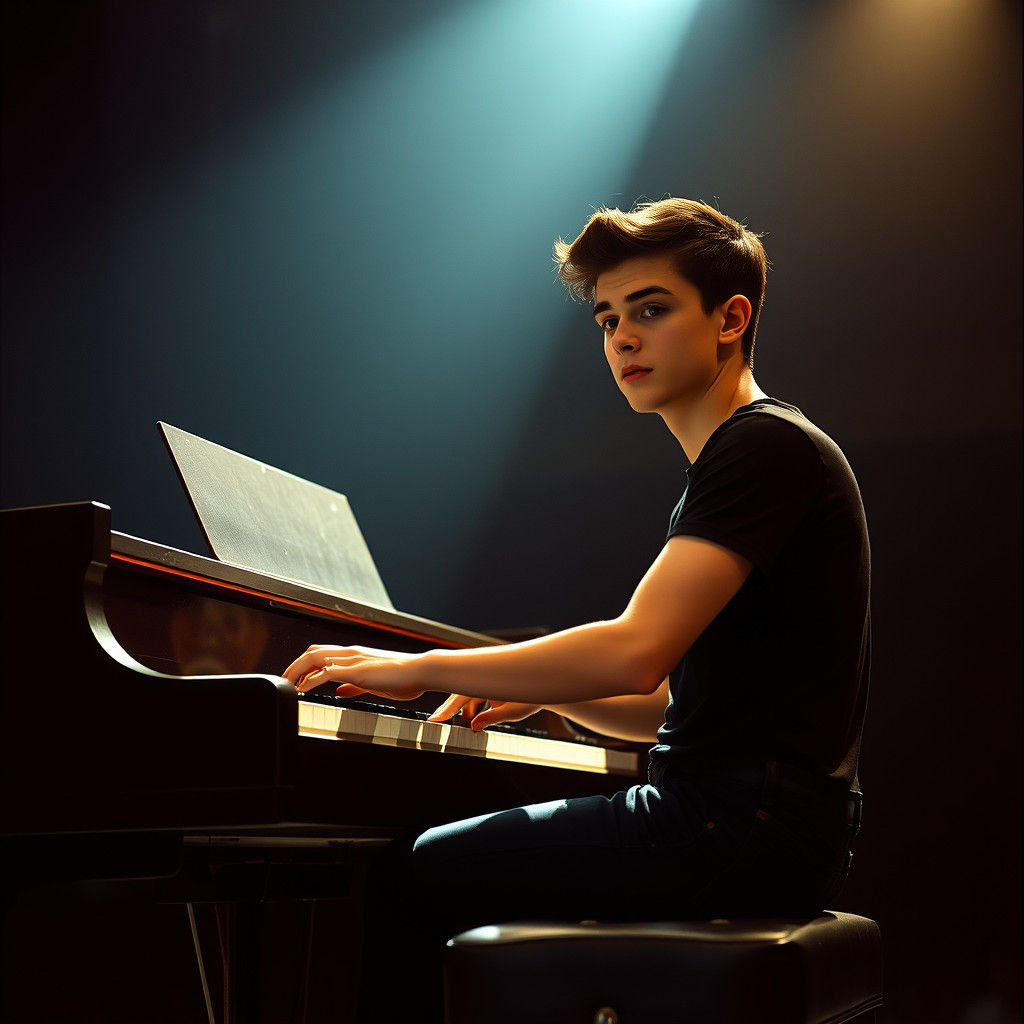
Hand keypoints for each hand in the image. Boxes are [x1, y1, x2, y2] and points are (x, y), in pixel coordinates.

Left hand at [282, 645, 425, 700]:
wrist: (421, 671)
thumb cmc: (405, 678)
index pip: (321, 654)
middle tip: (283, 682)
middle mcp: (351, 653)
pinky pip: (326, 672)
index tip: (294, 680)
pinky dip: (311, 680)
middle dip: (293, 667)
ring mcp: (353, 659)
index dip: (304, 665)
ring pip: (314, 657)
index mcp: (355, 655)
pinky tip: (304, 690)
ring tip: (287, 685)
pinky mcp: (356, 670)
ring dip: (297, 671)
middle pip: (311, 652)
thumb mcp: (374, 683)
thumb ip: (355, 686)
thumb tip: (339, 691)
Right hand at [428, 694, 542, 732]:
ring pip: (468, 698)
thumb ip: (491, 718)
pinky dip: (474, 709)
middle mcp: (484, 681)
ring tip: (464, 727)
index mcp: (487, 683)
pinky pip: (476, 698)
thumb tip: (474, 726)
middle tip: (438, 721)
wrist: (543, 691)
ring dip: (466, 712)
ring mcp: (487, 684)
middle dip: (451, 710)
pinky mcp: (491, 688)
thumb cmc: (531, 698)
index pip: (461, 696)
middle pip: (461, 695)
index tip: (435, 719)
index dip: (446, 709)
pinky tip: (474, 721)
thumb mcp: (511, 712)